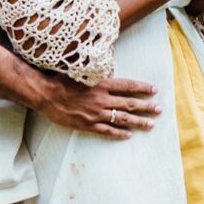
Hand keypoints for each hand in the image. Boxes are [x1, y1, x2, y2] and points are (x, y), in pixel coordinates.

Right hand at [35, 74, 161, 139]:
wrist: (44, 94)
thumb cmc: (60, 79)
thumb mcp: (81, 70)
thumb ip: (96, 72)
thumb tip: (109, 68)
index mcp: (101, 84)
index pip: (128, 86)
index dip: (143, 88)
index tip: (154, 90)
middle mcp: (102, 99)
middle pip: (129, 104)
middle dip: (146, 107)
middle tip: (159, 110)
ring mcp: (95, 114)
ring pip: (122, 119)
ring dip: (138, 122)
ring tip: (150, 125)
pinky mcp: (87, 125)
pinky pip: (107, 130)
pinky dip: (118, 133)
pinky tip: (128, 135)